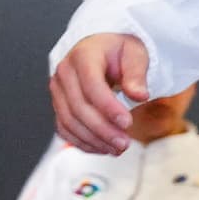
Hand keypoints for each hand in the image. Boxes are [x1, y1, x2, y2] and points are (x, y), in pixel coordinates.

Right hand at [50, 31, 149, 153]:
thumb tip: (139, 95)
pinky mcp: (59, 105)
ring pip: (69, 121)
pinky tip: (102, 148)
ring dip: (93, 140)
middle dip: (102, 130)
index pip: (91, 85)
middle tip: (124, 143)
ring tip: (117, 149)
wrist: (104, 50)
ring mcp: (59, 90)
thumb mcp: (135, 55)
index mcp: (83, 55)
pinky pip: (65, 129)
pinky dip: (83, 142)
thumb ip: (137, 75)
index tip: (127, 123)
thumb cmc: (119, 51)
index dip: (108, 107)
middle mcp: (65, 72)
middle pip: (78, 107)